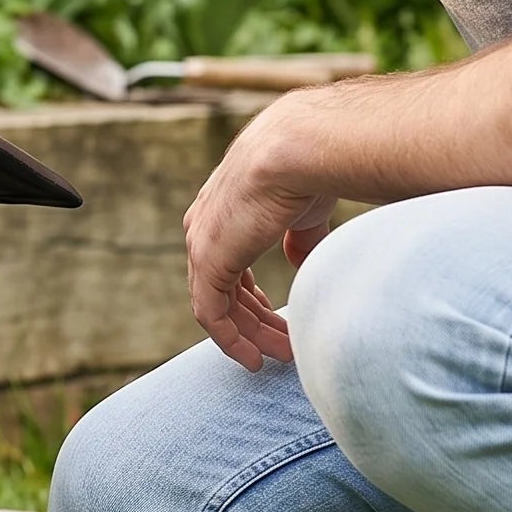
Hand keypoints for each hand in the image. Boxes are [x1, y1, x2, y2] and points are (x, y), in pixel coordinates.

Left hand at [182, 102, 335, 370]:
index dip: (253, 297)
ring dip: (249, 335)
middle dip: (254, 321)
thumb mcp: (302, 211)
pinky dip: (230, 340)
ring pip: (218, 305)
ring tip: (280, 355)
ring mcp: (202, 245)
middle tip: (284, 348)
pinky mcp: (207, 263)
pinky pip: (211, 314)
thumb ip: (297, 238)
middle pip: (223, 288)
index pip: (230, 263)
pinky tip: (253, 359)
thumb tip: (298, 261)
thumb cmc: (308, 169)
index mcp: (223, 210)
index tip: (280, 320)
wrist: (299, 152)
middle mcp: (204, 227)